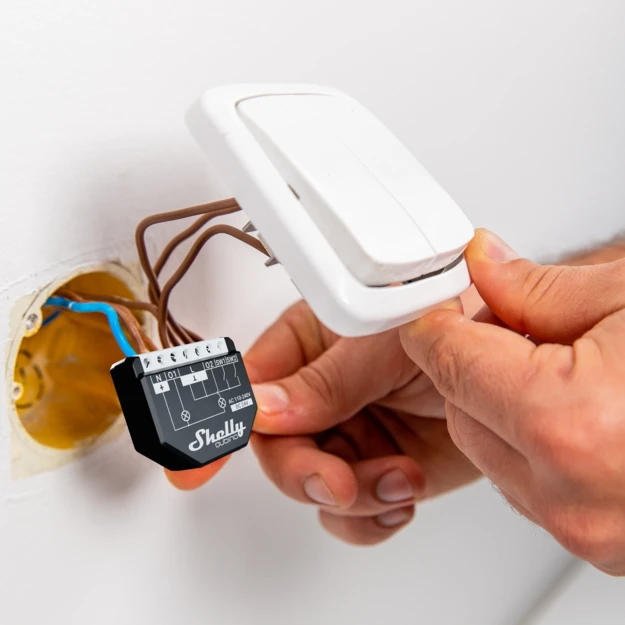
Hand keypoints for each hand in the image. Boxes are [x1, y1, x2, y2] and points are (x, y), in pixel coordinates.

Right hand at [167, 292, 482, 544]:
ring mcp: (347, 432)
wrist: (511, 359)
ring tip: (393, 476)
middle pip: (276, 448)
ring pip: (312, 485)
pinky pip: (350, 510)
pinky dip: (371, 513)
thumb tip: (263, 409)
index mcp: (306, 344)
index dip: (215, 422)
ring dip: (350, 495)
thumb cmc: (449, 316)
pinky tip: (399, 491)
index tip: (191, 463)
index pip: (245, 385)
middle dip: (301, 471)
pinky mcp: (376, 467)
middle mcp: (319, 391)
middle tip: (332, 478)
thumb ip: (323, 379)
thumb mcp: (381, 339)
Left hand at [400, 229, 624, 574]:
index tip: (434, 307)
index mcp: (576, 427)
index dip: (434, 326)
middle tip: (510, 324)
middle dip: (471, 364)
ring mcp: (594, 533)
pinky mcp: (609, 546)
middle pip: (461, 412)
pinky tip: (578, 406)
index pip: (451, 364)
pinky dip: (532, 442)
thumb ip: (537, 287)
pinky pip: (528, 483)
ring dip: (501, 405)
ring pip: (489, 452)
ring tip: (560, 365)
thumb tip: (482, 263)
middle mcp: (579, 499)